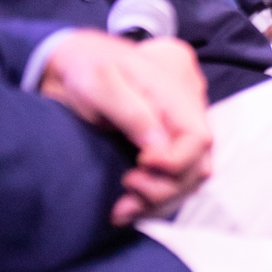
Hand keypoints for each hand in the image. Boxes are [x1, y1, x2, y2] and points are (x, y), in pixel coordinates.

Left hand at [40, 32, 212, 225]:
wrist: (72, 63)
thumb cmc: (87, 66)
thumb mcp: (102, 84)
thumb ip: (133, 113)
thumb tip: (158, 149)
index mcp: (173, 96)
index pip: (199, 139)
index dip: (177, 161)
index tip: (141, 163)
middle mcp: (180, 119)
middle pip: (196, 167)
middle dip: (165, 188)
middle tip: (127, 184)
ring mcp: (171, 137)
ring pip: (184, 182)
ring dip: (157, 202)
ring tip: (121, 207)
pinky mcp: (157, 151)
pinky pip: (168, 184)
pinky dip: (149, 203)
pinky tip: (122, 209)